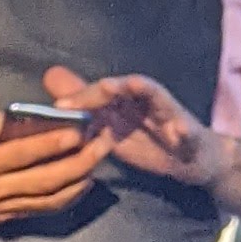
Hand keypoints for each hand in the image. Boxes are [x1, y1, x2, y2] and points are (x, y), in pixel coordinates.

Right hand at [0, 102, 115, 224]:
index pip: (22, 154)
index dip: (51, 142)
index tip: (77, 128)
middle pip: (44, 180)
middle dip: (78, 161)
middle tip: (103, 142)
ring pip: (48, 198)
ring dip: (78, 180)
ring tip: (100, 157)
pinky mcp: (3, 215)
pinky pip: (41, 210)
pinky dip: (66, 198)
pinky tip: (83, 182)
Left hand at [41, 64, 224, 188]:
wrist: (190, 159)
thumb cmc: (147, 140)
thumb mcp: (112, 127)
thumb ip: (84, 106)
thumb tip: (50, 81)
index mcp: (127, 100)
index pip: (102, 92)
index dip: (82, 96)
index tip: (59, 106)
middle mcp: (147, 101)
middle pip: (128, 87)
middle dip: (112, 87)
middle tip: (97, 88)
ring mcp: (170, 115)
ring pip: (159, 98)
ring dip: (146, 89)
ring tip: (132, 84)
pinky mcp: (190, 135)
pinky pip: (188, 132)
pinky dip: (184, 131)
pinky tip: (179, 131)